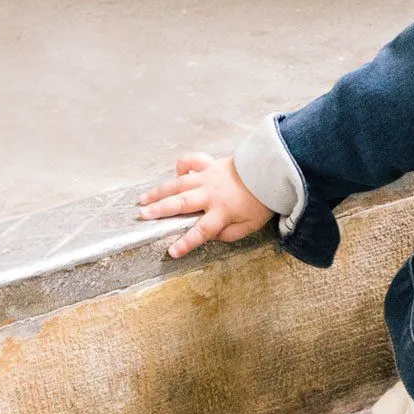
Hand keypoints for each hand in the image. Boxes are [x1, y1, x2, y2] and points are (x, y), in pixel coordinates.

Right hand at [136, 153, 274, 258]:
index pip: (201, 231)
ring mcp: (208, 178)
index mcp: (222, 212)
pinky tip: (176, 174)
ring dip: (159, 192)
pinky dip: (182, 165)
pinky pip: (191, 161)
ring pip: (179, 185)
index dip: (186, 242)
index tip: (172, 251)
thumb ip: (230, 234)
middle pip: (182, 204)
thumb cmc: (262, 201)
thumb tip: (212, 236)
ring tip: (143, 199)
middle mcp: (210, 195)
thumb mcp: (251, 225)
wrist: (271, 173)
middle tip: (142, 216)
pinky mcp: (210, 164)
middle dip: (160, 211)